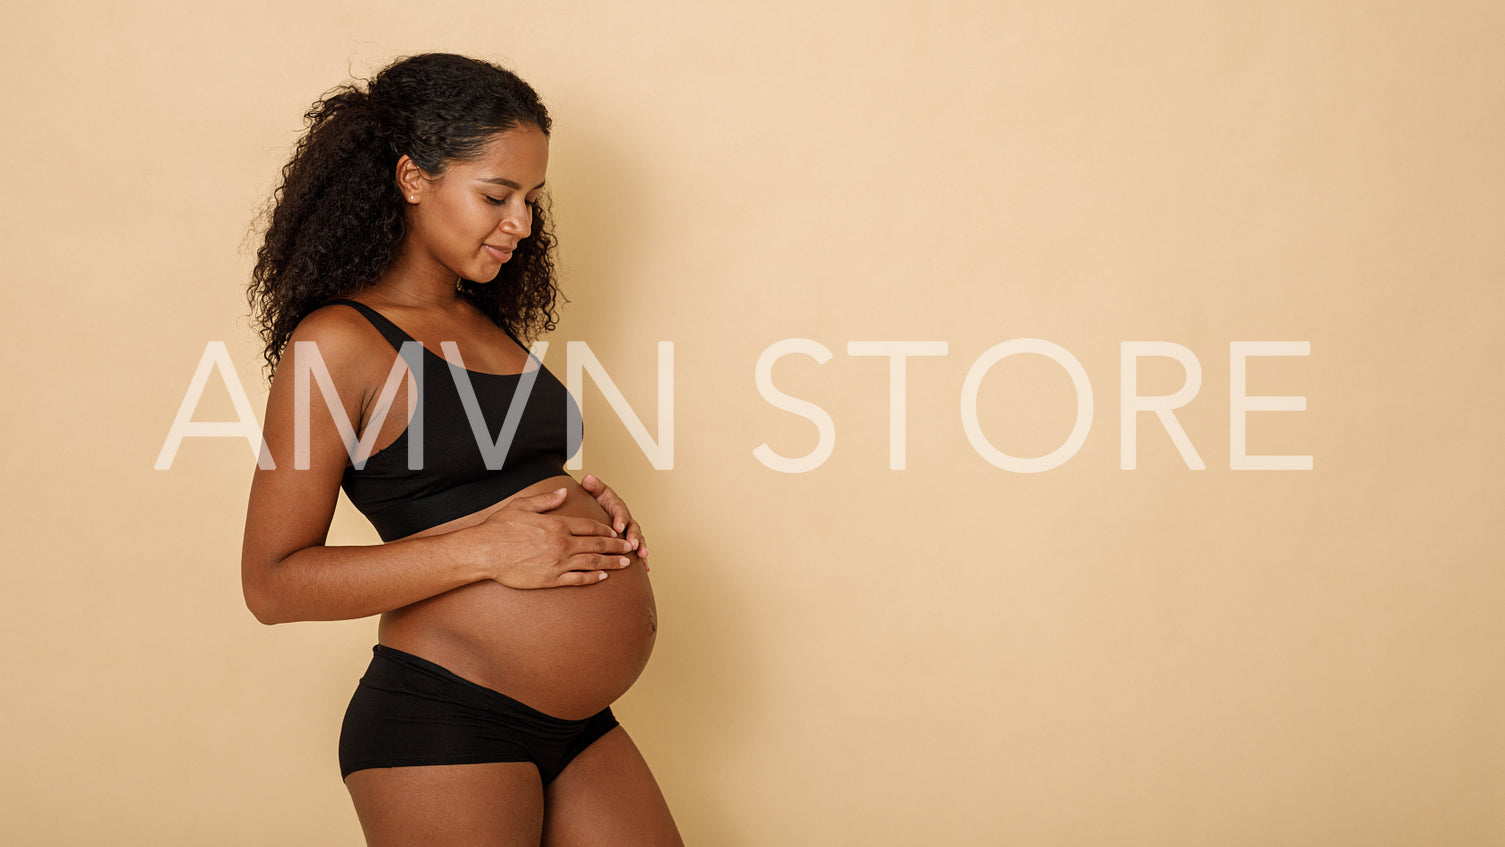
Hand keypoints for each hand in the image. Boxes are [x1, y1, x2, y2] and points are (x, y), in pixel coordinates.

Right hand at [467, 487, 635, 587]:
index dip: (606, 529)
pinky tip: (602, 577)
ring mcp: (558, 563)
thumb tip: (564, 491)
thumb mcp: (523, 505)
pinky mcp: (550, 579)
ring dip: (610, 562)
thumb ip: (547, 500)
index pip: (590, 526)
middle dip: (616, 546)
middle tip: (629, 548)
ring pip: (591, 562)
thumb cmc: (499, 527)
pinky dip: (592, 578)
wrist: (484, 552)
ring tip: (624, 564)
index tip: (616, 532)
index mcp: (557, 524)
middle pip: (596, 544)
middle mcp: (562, 543)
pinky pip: (577, 579)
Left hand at [580, 473, 649, 571]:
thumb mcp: (593, 490)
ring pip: (638, 539)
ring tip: (643, 556)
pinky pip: (637, 549)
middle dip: (634, 536)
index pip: (620, 511)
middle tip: (633, 545)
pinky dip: (642, 558)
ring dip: (641, 547)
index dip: (620, 519)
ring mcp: (629, 530)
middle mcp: (626, 518)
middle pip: (633, 527)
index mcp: (617, 506)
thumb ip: (592, 485)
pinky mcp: (628, 540)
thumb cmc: (595, 499)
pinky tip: (646, 568)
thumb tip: (588, 479)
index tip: (618, 527)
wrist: (597, 506)